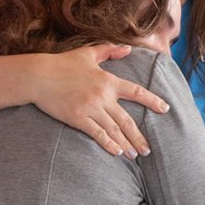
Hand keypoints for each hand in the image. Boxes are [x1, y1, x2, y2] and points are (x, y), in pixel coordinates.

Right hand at [32, 44, 169, 157]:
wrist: (39, 76)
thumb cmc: (62, 64)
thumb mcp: (87, 53)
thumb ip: (109, 50)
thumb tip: (128, 49)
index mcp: (108, 80)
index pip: (136, 92)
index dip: (152, 101)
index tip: (165, 109)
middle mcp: (103, 96)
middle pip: (127, 120)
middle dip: (139, 137)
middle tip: (148, 150)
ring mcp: (90, 108)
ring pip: (114, 130)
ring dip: (126, 144)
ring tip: (135, 155)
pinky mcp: (77, 118)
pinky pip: (97, 134)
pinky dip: (109, 144)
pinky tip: (117, 153)